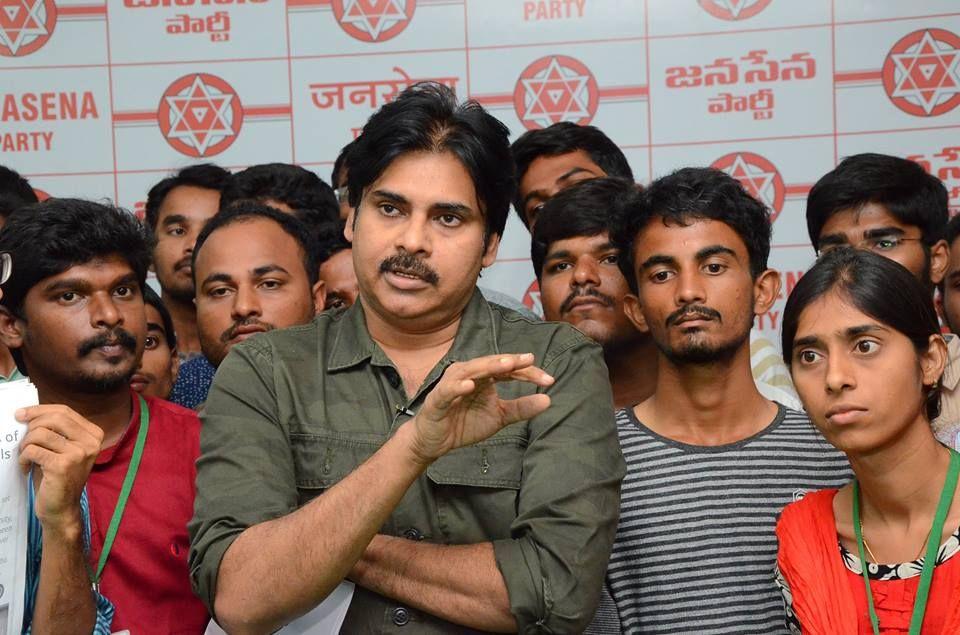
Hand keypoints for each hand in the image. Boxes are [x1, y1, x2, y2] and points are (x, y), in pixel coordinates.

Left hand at [16, 405, 102, 532]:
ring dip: (25, 444)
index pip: (64, 411)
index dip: (40, 409)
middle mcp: (90, 442)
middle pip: (54, 418)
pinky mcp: (62, 466)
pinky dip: (23, 458)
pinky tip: (26, 467)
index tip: (21, 413)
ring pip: (40, 434)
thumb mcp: (64, 448)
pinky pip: (33, 450)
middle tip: (21, 437)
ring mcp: (78, 454)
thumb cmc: (58, 476)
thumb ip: (57, 430)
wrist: (62, 508)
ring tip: (25, 456)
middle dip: (31, 425)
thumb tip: (28, 412)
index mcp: (94, 434)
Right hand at [406, 353, 552, 464]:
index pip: (509, 370)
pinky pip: (449, 390)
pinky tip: (470, 385)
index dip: (528, 373)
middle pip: (492, 364)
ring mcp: (452, 384)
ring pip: (471, 370)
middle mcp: (468, 374)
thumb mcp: (499, 417)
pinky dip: (458, 386)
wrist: (435, 442)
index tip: (549, 380)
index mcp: (484, 377)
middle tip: (529, 360)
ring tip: (507, 365)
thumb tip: (548, 400)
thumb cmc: (464, 423)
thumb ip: (521, 408)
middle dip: (511, 362)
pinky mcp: (438, 398)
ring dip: (489, 366)